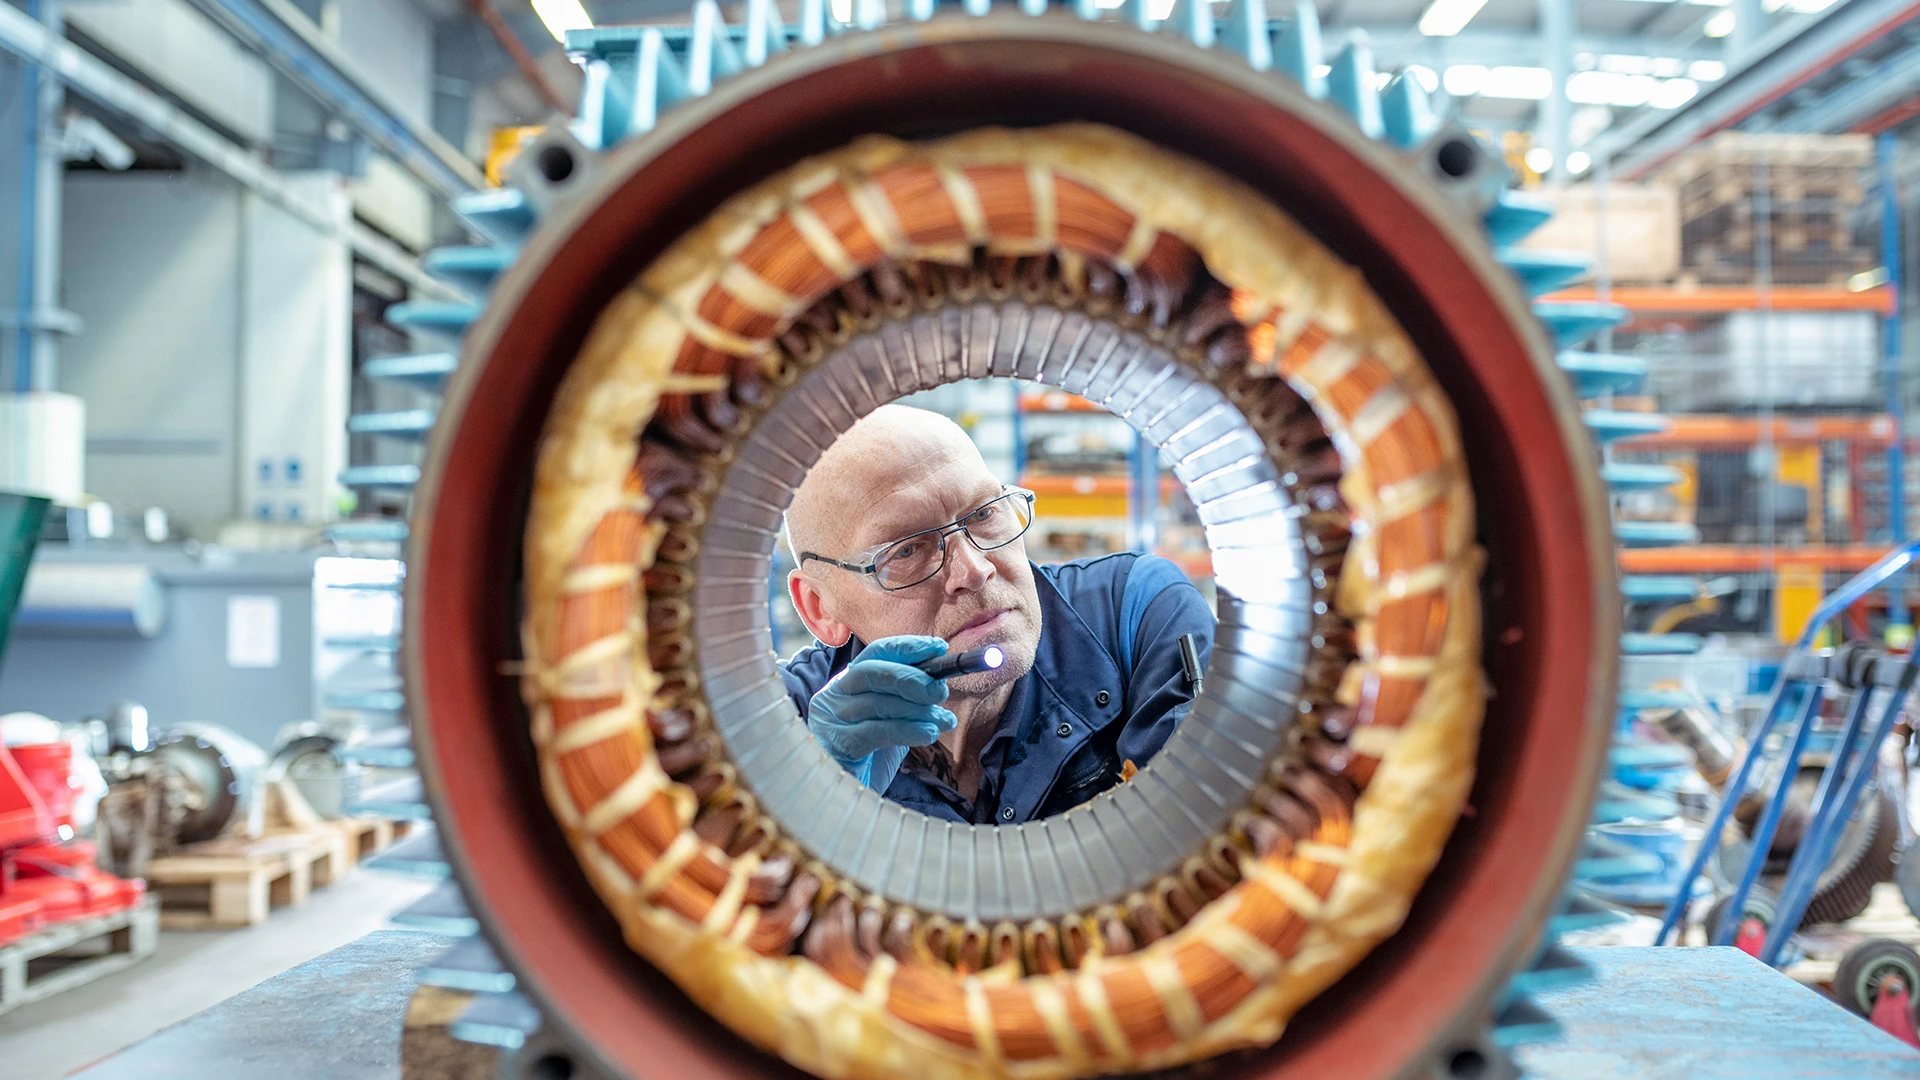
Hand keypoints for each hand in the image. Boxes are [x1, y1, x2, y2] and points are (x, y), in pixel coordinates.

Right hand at [807, 635, 956, 789]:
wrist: (846, 804)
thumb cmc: (870, 760)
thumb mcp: (891, 723)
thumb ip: (908, 703)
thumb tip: (941, 684)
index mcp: (847, 684)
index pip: (875, 654)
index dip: (908, 648)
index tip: (940, 648)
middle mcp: (833, 697)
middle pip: (872, 673)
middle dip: (913, 678)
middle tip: (941, 692)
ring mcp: (831, 721)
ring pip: (878, 702)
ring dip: (919, 710)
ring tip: (943, 722)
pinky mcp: (836, 746)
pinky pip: (877, 731)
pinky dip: (908, 730)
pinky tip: (928, 735)